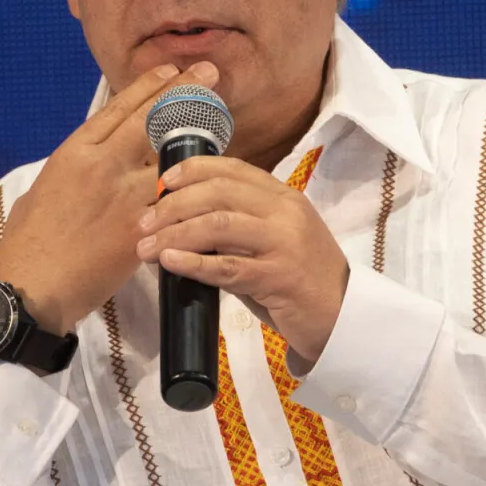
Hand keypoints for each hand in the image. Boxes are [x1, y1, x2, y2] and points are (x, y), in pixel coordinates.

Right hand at [0, 61, 217, 334]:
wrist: (34, 285)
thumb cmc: (26, 244)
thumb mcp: (37, 194)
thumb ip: (67, 174)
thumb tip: (81, 167)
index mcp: (74, 153)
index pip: (118, 108)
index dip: (147, 87)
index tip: (170, 70)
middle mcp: (103, 164)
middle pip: (150, 118)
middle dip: (182, 92)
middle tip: (208, 73)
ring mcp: (125, 194)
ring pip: (171, 153)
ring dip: (198, 131)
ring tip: (221, 111)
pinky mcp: (143, 225)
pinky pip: (177, 197)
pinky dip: (197, 182)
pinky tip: (215, 170)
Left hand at [134, 155, 349, 366]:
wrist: (342, 316)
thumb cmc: (300, 280)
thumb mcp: (273, 239)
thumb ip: (239, 226)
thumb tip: (181, 221)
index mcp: (283, 196)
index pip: (232, 169)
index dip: (192, 170)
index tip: (162, 182)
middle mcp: (285, 212)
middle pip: (217, 193)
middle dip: (172, 205)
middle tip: (143, 223)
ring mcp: (284, 243)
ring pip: (218, 225)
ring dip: (174, 234)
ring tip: (147, 248)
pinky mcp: (279, 278)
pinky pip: (227, 267)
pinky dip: (193, 262)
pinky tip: (170, 261)